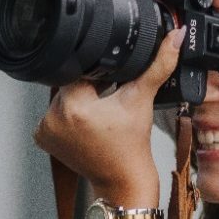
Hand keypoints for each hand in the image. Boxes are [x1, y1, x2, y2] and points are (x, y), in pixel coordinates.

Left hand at [32, 23, 187, 204]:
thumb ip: (158, 65)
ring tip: (98, 115)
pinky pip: (54, 113)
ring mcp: (45, 129)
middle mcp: (53, 117)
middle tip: (108, 104)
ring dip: (78, 99)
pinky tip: (86, 125)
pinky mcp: (43, 138)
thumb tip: (175, 37)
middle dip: (89, 87)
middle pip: (71, 82)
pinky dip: (68, 115)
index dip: (100, 72)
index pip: (82, 69)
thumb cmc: (131, 148)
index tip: (113, 86)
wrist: (123, 181)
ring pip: (63, 96)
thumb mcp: (143, 100)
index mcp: (73, 105)